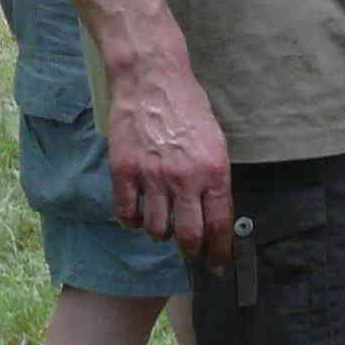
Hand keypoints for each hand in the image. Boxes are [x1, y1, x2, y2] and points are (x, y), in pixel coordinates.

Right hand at [106, 47, 233, 261]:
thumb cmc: (189, 108)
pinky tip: (137, 214)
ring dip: (160, 234)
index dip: (219, 252)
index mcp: (214, 171)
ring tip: (162, 225)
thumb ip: (214, 179)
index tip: (217, 265)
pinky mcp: (124, 171)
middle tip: (190, 254)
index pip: (219, 225)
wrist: (152, 80)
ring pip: (156, 230)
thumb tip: (215, 214)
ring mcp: (152, 176)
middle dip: (191, 253)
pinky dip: (132, 221)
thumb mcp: (216, 142)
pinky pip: (127, 214)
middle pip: (188, 237)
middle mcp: (185, 178)